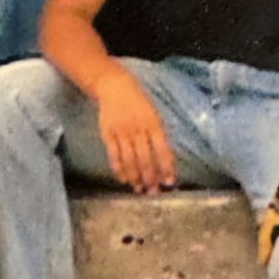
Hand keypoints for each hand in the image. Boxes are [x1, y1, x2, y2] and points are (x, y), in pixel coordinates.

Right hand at [92, 66, 175, 193]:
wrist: (114, 87)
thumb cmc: (138, 101)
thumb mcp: (154, 113)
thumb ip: (158, 134)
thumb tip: (165, 159)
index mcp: (153, 123)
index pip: (162, 149)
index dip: (166, 167)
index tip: (170, 182)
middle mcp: (138, 128)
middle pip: (145, 159)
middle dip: (151, 178)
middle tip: (154, 192)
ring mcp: (122, 132)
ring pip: (129, 160)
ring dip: (135, 177)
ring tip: (140, 188)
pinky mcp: (108, 134)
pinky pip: (114, 156)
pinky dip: (119, 170)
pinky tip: (124, 179)